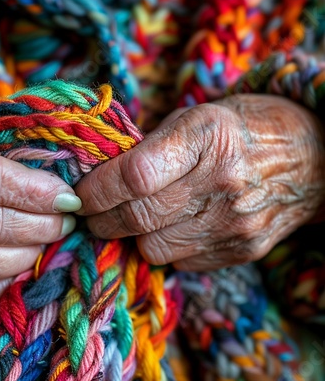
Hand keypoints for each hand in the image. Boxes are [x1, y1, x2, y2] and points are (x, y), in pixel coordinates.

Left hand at [75, 95, 324, 269]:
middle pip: (139, 217)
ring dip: (131, 236)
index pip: (135, 175)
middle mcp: (224, 182)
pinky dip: (164, 247)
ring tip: (132, 217)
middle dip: (100, 220)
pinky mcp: (242, 251)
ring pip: (153, 248)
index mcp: (208, 136)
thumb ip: (147, 149)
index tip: (79, 194)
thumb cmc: (239, 130)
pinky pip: (180, 261)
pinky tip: (171, 226)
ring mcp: (236, 223)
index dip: (97, 190)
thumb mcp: (193, 119)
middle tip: (89, 213)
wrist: (310, 159)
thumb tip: (95, 180)